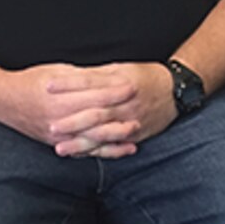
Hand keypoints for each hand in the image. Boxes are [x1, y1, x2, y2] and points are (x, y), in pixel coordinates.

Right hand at [0, 63, 140, 157]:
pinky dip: (102, 151)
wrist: (3, 100)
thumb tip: (106, 74)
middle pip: (96, 119)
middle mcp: (60, 120)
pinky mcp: (56, 144)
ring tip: (134, 133)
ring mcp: (58, 135)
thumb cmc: (31, 80)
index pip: (94, 96)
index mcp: (61, 98)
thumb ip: (82, 77)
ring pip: (91, 139)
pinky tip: (117, 149)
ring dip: (114, 137)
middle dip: (119, 115)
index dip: (115, 91)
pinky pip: (83, 151)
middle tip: (140, 111)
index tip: (132, 85)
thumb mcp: (57, 71)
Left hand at [47, 62, 176, 158]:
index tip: (47, 86)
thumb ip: (99, 74)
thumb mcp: (122, 68)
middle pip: (95, 113)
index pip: (89, 83)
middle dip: (71, 121)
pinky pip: (113, 147)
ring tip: (61, 148)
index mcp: (120, 82)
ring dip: (80, 143)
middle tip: (50, 126)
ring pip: (103, 135)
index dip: (68, 85)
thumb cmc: (146, 76)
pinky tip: (81, 156)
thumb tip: (74, 76)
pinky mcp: (135, 136)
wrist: (177, 91)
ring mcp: (130, 122)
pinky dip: (97, 152)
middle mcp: (125, 104)